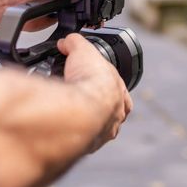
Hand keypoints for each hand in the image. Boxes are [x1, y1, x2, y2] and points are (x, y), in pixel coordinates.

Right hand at [57, 33, 131, 150]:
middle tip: (83, 105)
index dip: (111, 90)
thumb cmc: (90, 80)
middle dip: (100, 110)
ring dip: (89, 125)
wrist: (82, 107)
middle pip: (112, 114)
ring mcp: (104, 131)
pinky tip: (65, 131)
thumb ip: (75, 43)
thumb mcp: (82, 50)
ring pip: (100, 130)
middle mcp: (116, 115)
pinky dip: (75, 137)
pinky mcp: (90, 145)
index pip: (121, 94)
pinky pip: (85, 143)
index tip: (100, 89)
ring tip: (73, 119)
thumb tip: (66, 41)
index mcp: (118, 93)